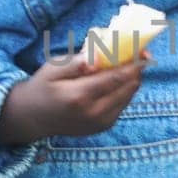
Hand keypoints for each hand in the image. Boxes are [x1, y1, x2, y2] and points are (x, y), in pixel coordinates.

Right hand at [0, 53, 147, 144]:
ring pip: (128, 96)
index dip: (133, 64)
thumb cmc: (43, 87)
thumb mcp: (52, 70)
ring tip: (130, 63)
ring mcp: (100, 122)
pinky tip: (118, 79)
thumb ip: (76, 64)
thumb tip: (96, 57)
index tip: (143, 51)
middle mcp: (94, 112)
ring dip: (132, 79)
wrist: (34, 118)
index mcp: (80, 96)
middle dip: (137, 69)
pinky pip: (122, 104)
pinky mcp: (103, 126)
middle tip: (141, 53)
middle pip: (128, 88)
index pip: (116, 78)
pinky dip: (124, 90)